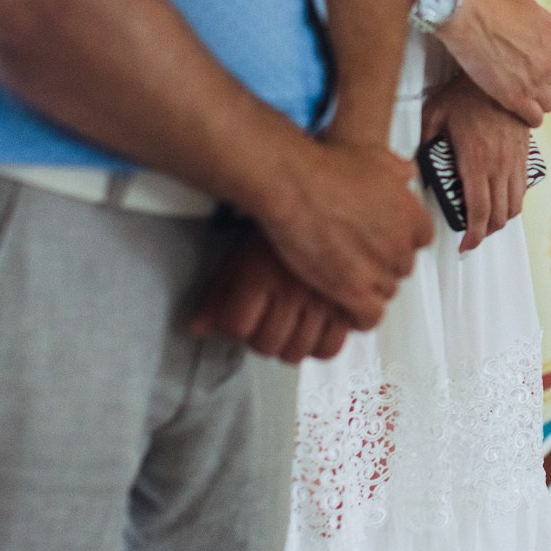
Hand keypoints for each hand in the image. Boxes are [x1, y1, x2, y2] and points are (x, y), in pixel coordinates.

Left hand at [192, 227, 355, 362]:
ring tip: (289, 328)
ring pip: (298, 351)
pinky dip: (322, 346)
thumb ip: (218, 294)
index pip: (236, 327)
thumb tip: (197, 328)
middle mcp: (292, 291)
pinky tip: (315, 331)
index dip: (234, 327)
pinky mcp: (352, 302)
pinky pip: (332, 346)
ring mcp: (324, 299)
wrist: (327, 199)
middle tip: (265, 324)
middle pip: (267, 344)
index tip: (239, 321)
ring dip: (289, 345)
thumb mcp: (243, 253)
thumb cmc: (284, 220)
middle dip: (260, 339)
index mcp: (260, 275)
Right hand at [251, 136, 429, 328]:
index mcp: (411, 215)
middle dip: (382, 264)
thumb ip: (396, 170)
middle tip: (359, 257)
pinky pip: (369, 317)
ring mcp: (379, 270)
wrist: (296, 185)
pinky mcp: (354, 292)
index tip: (385, 239)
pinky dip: (359, 316)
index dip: (401, 240)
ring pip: (385, 292)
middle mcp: (401, 245)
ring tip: (347, 280)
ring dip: (368, 288)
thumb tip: (406, 170)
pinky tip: (345, 308)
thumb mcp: (374, 158)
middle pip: (402, 267)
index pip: (422, 239)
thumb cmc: (327, 169)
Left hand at [422, 75, 528, 252]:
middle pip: (498, 215)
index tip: (466, 245)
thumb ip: (423, 141)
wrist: (502, 74)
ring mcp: (515, 160)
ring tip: (486, 222)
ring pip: (514, 206)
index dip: (473, 235)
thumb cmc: (465, 93)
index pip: (478, 211)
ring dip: (501, 220)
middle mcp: (499, 165)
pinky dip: (514, 203)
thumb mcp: (434, 114)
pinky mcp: (525, 154)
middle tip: (472, 236)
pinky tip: (501, 202)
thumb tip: (413, 163)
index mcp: (475, 160)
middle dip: (485, 233)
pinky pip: (523, 189)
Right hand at [435, 0, 550, 127]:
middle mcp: (549, 63)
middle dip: (535, 83)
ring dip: (535, 103)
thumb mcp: (528, 5)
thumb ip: (542, 21)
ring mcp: (535, 82)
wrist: (472, 17)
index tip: (521, 67)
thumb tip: (546, 30)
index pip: (550, 62)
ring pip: (546, 103)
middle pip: (549, 82)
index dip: (535, 66)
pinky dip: (529, 118)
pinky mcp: (518, 98)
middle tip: (516, 82)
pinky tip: (518, 115)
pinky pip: (534, 117)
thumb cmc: (493, 6)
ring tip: (520, 102)